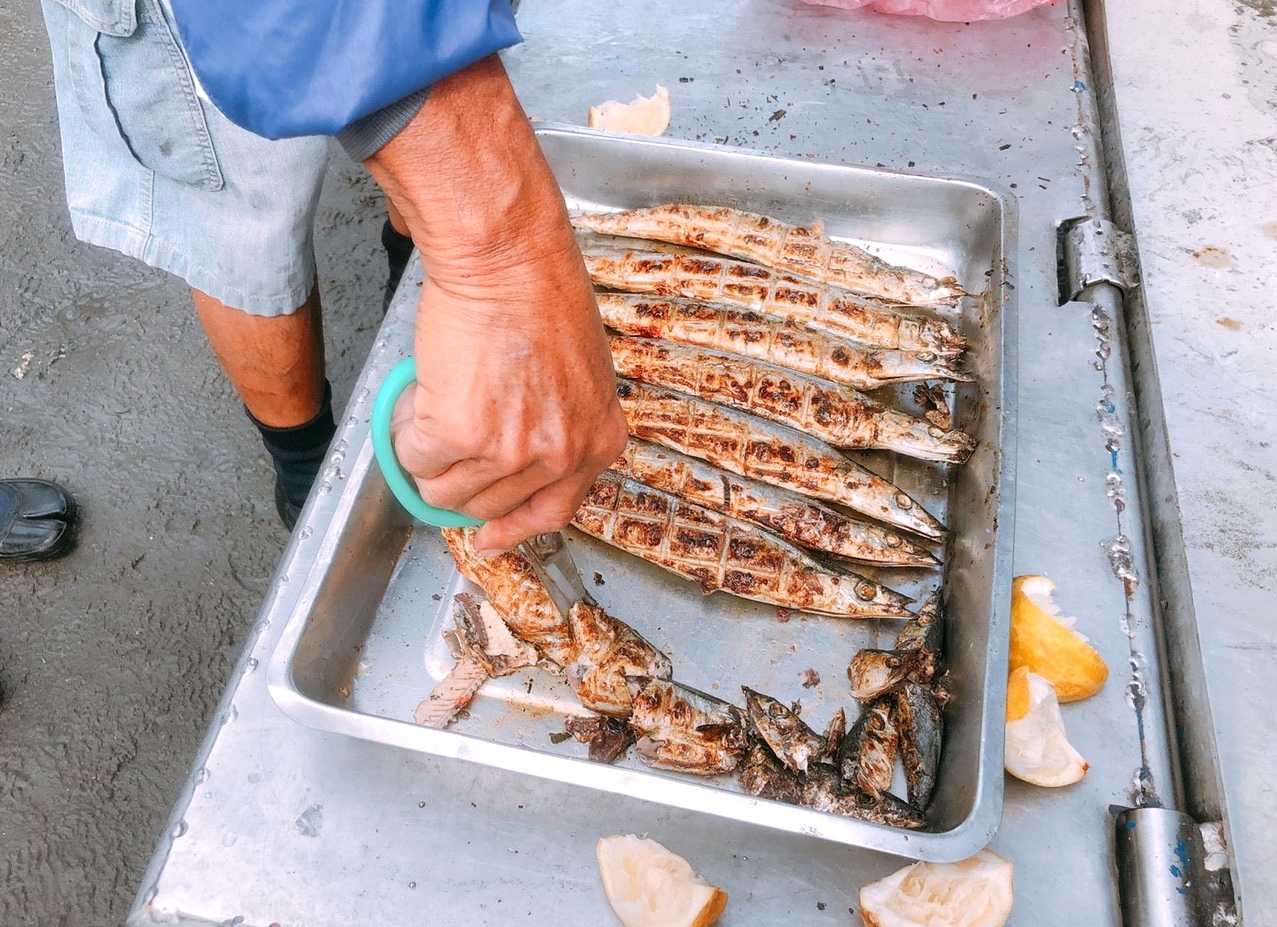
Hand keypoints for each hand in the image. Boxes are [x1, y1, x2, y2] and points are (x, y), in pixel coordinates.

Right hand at [369, 55, 626, 552]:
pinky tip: (423, 392)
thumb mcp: (579, 372)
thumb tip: (516, 457)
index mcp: (597, 440)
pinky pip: (414, 458)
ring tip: (437, 400)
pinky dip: (406, 429)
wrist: (508, 255)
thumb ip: (557, 421)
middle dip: (459, 476)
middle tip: (446, 435)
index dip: (514, 528)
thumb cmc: (540, 291)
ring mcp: (512, 450)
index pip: (554, 512)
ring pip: (445, 488)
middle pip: (488, 504)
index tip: (491, 537)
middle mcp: (561, 454)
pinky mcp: (461, 435)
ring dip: (429, 452)